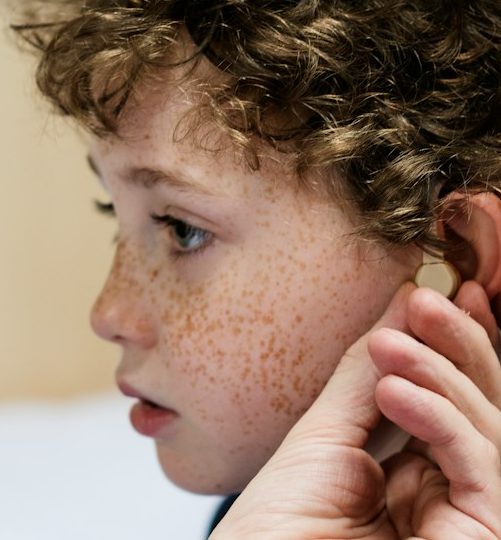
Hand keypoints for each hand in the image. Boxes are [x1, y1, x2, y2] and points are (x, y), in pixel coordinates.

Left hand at [209, 282, 500, 538]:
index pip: (450, 399)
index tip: (435, 295)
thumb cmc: (277, 527)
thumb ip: (366, 374)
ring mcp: (466, 519)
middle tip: (427, 303)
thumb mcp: (325, 434)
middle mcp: (446, 494)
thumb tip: (402, 307)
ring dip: (441, 376)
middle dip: (457, 348)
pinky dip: (443, 421)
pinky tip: (397, 391)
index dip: (452, 345)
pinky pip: (482, 470)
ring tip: (391, 347)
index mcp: (414, 471)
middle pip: (482, 409)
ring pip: (489, 431)